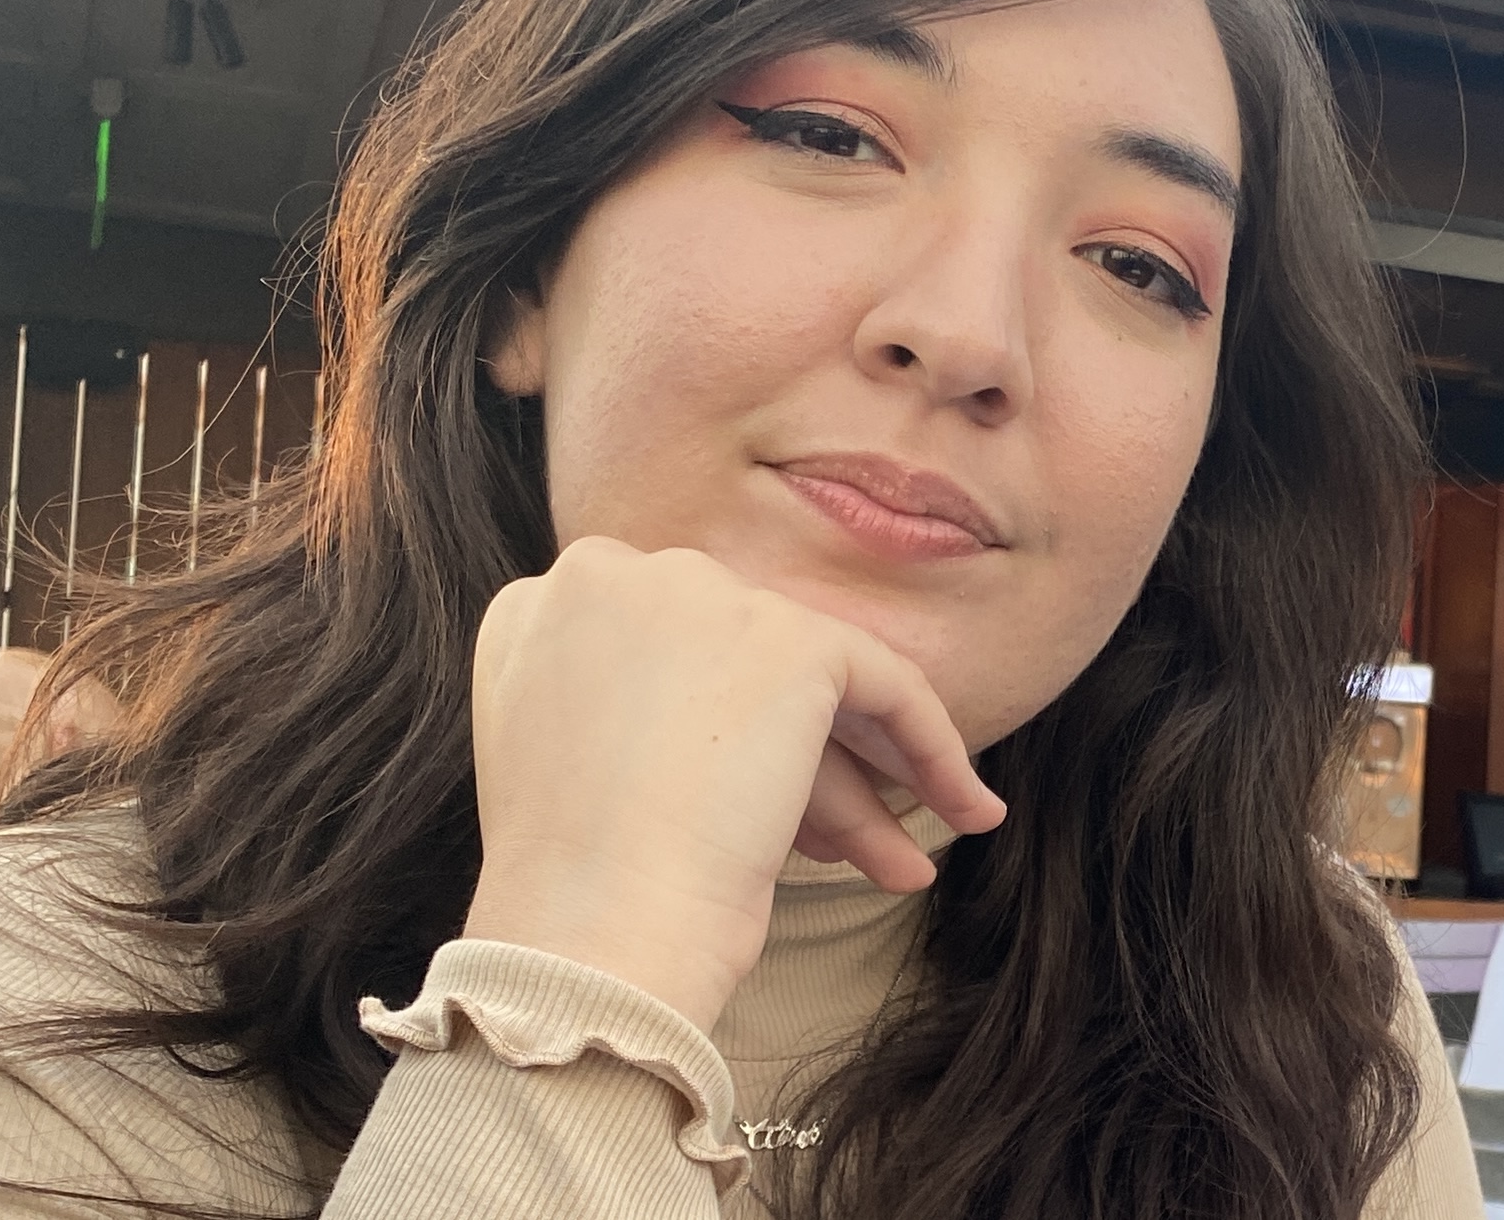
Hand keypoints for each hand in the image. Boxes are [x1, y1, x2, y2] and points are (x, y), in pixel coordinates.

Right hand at [460, 537, 1005, 1032]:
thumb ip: (612, 697)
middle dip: (793, 752)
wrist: (588, 927)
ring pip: (810, 677)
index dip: (711, 727)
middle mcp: (616, 575)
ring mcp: (703, 596)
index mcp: (543, 603)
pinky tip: (960, 803)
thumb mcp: (559, 756)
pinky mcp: (787, 638)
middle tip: (841, 838)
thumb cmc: (565, 886)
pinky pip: (885, 681)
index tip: (746, 802)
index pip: (661, 651)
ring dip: (864, 770)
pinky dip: (931, 743)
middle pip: (736, 660)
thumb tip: (703, 711)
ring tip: (907, 852)